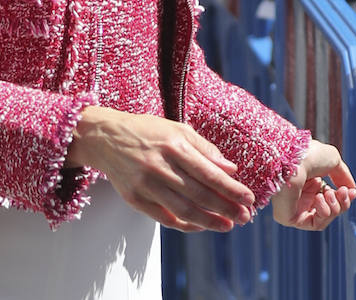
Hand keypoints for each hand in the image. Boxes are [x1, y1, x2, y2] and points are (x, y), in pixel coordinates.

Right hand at [68, 107, 254, 231]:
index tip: (249, 198)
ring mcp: (146, 185)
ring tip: (228, 225)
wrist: (106, 138)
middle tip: (245, 216)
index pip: (209, 173)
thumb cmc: (147, 131)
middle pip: (199, 195)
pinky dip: (186, 225)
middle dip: (226, 208)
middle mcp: (160, 167)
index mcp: (174, 146)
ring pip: (184, 210)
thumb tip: (230, 169)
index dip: (231, 188)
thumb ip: (205, 149)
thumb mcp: (177, 129)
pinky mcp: (135, 199)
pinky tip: (202, 225)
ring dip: (210, 221)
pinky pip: (165, 218)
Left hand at [271, 139, 355, 230]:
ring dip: (334, 207)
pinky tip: (319, 198)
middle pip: (331, 210)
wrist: (294, 159)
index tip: (353, 192)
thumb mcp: (333, 161)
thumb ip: (343, 177)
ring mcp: (295, 208)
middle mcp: (301, 196)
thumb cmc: (310, 155)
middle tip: (342, 192)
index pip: (331, 197)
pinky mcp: (289, 218)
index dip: (345, 197)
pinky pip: (315, 224)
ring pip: (325, 218)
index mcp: (309, 182)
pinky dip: (324, 213)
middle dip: (342, 202)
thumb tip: (352, 190)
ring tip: (328, 193)